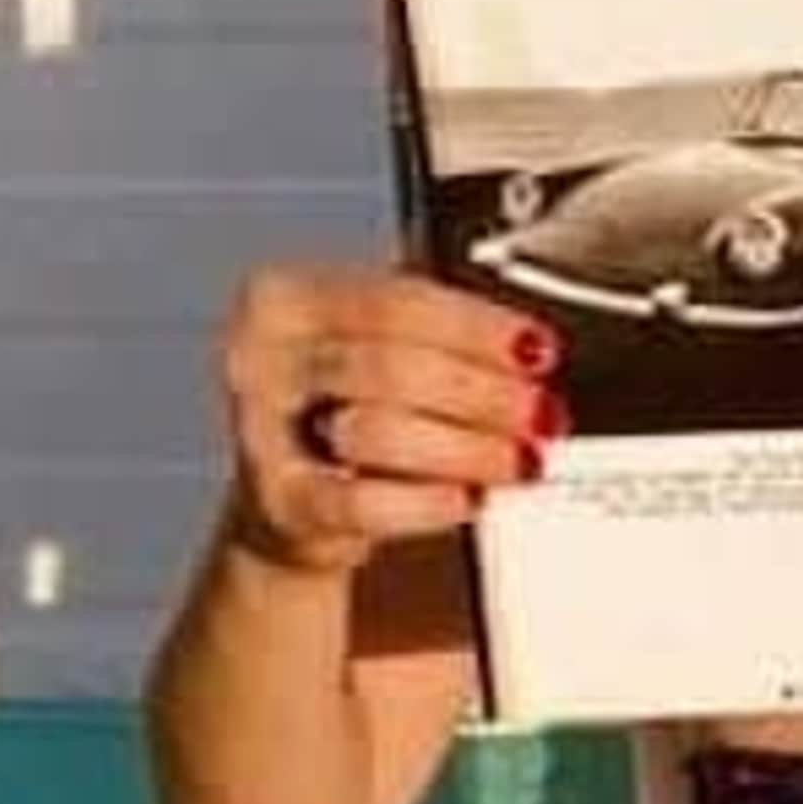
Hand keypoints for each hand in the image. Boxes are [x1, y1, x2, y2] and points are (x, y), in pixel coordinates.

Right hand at [217, 262, 562, 575]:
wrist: (286, 494)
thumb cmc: (347, 398)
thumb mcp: (378, 340)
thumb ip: (440, 332)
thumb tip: (528, 348)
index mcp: (288, 297)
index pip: (398, 301)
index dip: (478, 328)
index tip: (538, 349)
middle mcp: (260, 359)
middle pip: (394, 368)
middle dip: (483, 394)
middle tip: (543, 413)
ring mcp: (260, 434)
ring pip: (379, 433)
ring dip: (467, 449)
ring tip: (520, 459)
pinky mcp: (277, 506)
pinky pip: (362, 504)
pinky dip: (426, 503)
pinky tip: (469, 498)